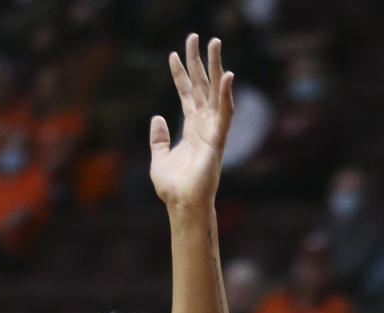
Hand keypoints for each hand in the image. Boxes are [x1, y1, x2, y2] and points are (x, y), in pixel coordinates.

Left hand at [149, 34, 233, 212]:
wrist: (182, 206)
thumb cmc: (173, 188)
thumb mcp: (158, 159)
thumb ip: (158, 139)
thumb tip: (157, 118)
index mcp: (190, 128)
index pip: (186, 94)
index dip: (180, 74)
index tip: (173, 54)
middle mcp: (204, 125)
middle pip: (201, 85)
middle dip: (198, 61)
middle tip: (195, 36)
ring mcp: (212, 130)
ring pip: (215, 91)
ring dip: (215, 66)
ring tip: (213, 42)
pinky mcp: (218, 139)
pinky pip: (225, 112)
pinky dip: (226, 93)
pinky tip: (227, 74)